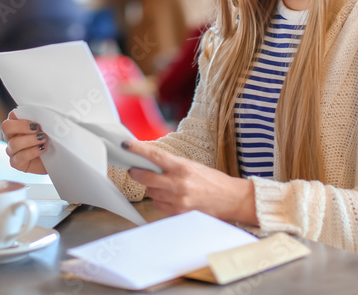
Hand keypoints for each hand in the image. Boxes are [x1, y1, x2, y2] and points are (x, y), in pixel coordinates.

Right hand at [1, 110, 47, 174]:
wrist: (57, 158)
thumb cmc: (52, 139)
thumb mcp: (48, 126)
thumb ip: (42, 118)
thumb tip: (45, 109)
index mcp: (17, 124)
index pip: (12, 115)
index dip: (22, 116)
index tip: (35, 119)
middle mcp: (12, 136)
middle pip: (6, 127)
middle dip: (22, 126)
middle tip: (37, 128)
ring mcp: (12, 150)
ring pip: (13, 143)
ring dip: (30, 140)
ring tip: (43, 139)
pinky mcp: (16, 163)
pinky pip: (19, 157)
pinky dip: (31, 152)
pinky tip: (42, 149)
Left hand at [123, 141, 257, 224]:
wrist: (231, 200)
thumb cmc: (213, 181)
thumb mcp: (193, 166)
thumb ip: (172, 165)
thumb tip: (150, 161)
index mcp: (182, 167)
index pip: (154, 156)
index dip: (137, 149)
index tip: (126, 145)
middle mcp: (178, 184)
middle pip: (145, 177)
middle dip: (137, 173)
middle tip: (134, 169)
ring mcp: (177, 201)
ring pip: (151, 193)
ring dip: (152, 188)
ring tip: (166, 186)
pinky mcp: (178, 214)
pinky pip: (159, 206)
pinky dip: (160, 200)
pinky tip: (172, 197)